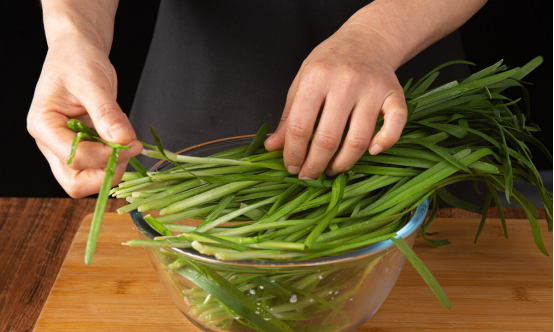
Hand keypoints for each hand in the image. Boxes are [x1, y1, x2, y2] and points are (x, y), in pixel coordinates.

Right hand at [27, 38, 141, 197]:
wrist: (78, 52)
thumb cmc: (77, 60)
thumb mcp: (93, 82)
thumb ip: (107, 113)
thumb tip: (122, 139)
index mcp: (43, 126)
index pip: (74, 158)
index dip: (105, 156)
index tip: (130, 143)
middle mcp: (50, 142)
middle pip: (75, 182)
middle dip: (106, 173)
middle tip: (130, 151)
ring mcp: (65, 148)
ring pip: (87, 179)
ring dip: (113, 168)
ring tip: (129, 143)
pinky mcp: (82, 147)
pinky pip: (98, 166)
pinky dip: (115, 159)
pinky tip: (125, 140)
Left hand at [265, 24, 406, 179]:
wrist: (367, 40)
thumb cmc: (329, 63)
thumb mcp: (302, 82)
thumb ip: (288, 116)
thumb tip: (272, 147)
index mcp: (316, 77)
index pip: (300, 126)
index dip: (293, 153)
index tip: (291, 167)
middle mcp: (345, 82)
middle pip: (328, 138)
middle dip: (315, 165)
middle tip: (309, 175)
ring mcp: (372, 89)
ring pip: (358, 140)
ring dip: (343, 163)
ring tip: (332, 169)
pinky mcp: (395, 95)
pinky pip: (394, 126)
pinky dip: (384, 143)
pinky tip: (371, 151)